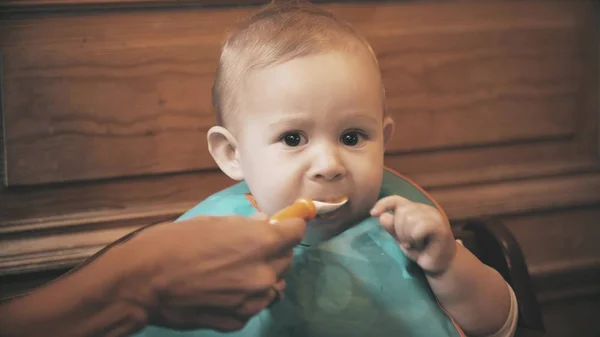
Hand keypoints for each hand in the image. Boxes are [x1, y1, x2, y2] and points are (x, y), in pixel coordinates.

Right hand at [120, 214, 304, 330]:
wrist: (143, 281)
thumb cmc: (174, 242)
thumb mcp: (212, 222)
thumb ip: (246, 226)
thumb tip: (265, 224)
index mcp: (261, 243)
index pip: (296, 231)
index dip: (291, 226)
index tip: (285, 224)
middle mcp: (264, 274)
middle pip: (287, 259)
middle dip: (274, 251)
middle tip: (250, 248)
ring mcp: (253, 301)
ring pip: (274, 286)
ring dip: (263, 277)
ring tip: (235, 273)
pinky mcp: (238, 321)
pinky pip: (253, 305)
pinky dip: (245, 298)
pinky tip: (222, 291)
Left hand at [370, 195, 455, 275]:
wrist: (439, 264)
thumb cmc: (420, 249)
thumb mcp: (401, 238)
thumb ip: (392, 227)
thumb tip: (382, 216)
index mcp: (415, 209)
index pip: (396, 199)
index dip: (383, 204)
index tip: (372, 214)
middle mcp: (425, 209)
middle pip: (402, 211)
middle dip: (399, 230)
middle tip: (408, 242)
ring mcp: (434, 216)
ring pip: (410, 218)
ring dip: (408, 236)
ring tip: (415, 244)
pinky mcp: (440, 227)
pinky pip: (419, 227)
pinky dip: (416, 238)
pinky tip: (422, 245)